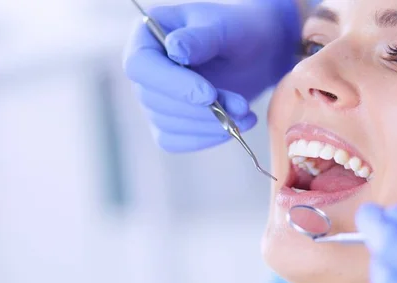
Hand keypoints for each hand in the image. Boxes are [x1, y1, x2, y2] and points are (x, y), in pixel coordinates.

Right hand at [123, 0, 300, 151]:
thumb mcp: (225, 27)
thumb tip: (174, 49)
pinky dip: (205, 139)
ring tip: (245, 114)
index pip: (140, 66)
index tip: (209, 95)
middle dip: (200, 110)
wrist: (256, 54)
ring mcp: (152, 98)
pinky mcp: (167, 122)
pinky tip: (234, 128)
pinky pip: (174, 141)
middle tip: (241, 107)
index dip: (171, 84)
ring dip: (208, 125)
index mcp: (146, 36)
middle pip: (154, 100)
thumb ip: (200, 38)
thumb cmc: (238, 31)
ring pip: (166, 124)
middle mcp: (143, 69)